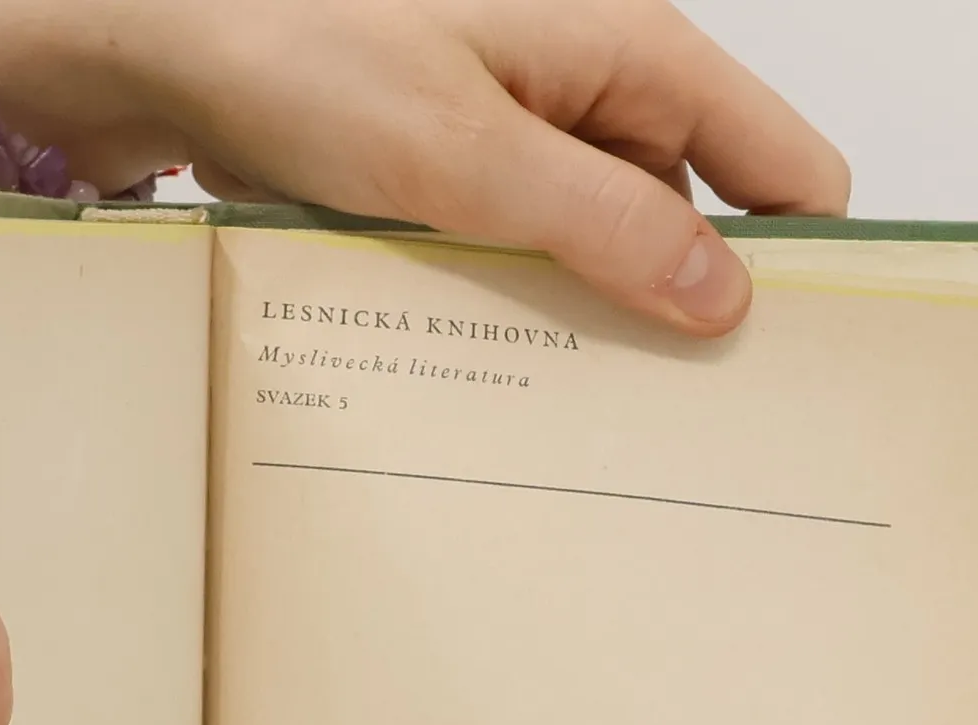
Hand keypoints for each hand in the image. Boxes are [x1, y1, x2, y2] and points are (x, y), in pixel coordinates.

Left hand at [0, 0, 846, 333]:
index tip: (794, 366)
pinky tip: (510, 372)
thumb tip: (724, 297)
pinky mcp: (479, 178)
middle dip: (693, 314)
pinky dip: (534, 310)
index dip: (806, 261)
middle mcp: (601, 92)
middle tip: (675, 429)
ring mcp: (538, 138)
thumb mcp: (466, 151)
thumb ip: (605, 222)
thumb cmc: (303, 50)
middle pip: (703, 221)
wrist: (171, 42)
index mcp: (632, 51)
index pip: (784, 165)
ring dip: (601, 324)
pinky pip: (540, 257)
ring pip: (616, 250)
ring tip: (582, 416)